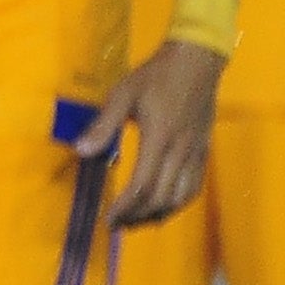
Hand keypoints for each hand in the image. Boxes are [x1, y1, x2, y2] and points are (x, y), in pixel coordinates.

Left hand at [81, 38, 223, 228]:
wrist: (198, 60)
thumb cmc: (156, 75)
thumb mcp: (123, 94)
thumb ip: (103, 125)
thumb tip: (80, 151)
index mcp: (160, 139)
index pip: (142, 185)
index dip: (125, 207)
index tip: (109, 219)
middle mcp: (181, 151)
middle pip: (162, 198)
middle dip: (138, 216)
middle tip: (118, 224)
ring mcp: (196, 152)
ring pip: (181, 197)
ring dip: (159, 214)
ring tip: (137, 221)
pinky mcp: (204, 150)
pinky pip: (194, 186)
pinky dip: (178, 203)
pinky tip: (163, 205)